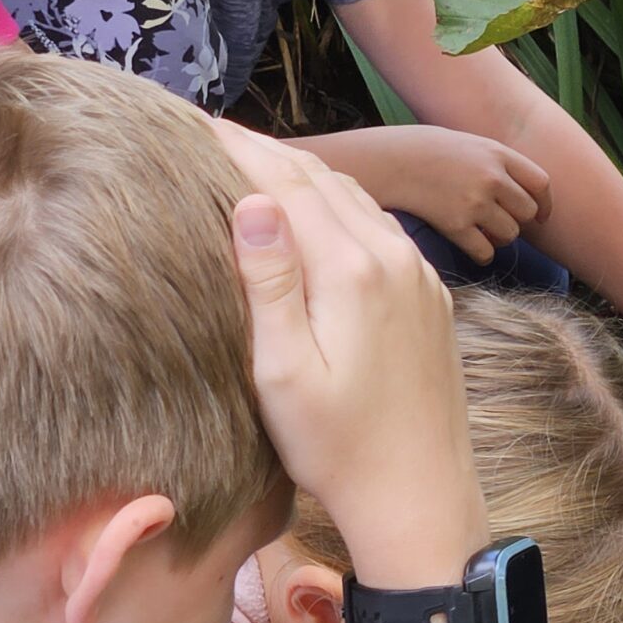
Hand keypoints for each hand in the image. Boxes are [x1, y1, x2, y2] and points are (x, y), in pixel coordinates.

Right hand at [218, 123, 484, 583]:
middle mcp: (394, 259)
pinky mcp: (431, 301)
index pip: (286, 183)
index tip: (191, 123)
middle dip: (266, 150)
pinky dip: (340, 206)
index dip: (238, 146)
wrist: (422, 499)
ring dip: (304, 176)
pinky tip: (317, 215)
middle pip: (323, 180)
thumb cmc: (339, 450)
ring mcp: (419, 277)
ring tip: (255, 161)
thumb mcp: (284, 374)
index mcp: (352, 270)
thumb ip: (269, 283)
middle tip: (212, 131)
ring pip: (356, 201)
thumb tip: (252, 201)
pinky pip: (382, 230)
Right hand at [366, 126, 551, 263]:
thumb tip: (527, 197)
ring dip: (499, 237)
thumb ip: (500, 165)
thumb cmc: (430, 152)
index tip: (540, 216)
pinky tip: (470, 243)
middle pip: (527, 212)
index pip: (541, 183)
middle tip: (498, 220)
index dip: (545, 204)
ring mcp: (474, 202)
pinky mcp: (455, 226)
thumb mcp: (472, 145)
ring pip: (509, 235)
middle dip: (518, 220)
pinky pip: (486, 252)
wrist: (392, 161)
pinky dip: (482, 253)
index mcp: (497, 154)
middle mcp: (491, 178)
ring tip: (481, 229)